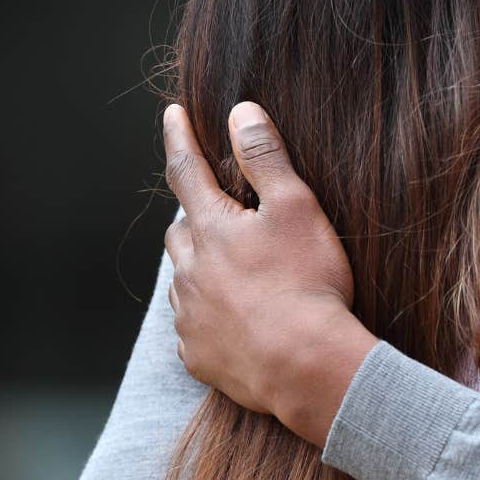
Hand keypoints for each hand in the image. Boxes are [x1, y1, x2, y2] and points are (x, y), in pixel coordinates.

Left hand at [162, 101, 377, 446]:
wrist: (305, 367)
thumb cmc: (307, 283)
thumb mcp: (296, 208)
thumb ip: (265, 159)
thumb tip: (240, 112)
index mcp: (212, 229)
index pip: (187, 171)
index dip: (180, 139)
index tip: (172, 113)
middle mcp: (190, 271)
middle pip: (180, 231)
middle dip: (194, 217)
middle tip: (218, 214)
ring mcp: (191, 317)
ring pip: (184, 280)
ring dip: (200, 268)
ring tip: (232, 272)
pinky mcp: (198, 356)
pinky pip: (194, 327)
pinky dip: (208, 316)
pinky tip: (235, 321)